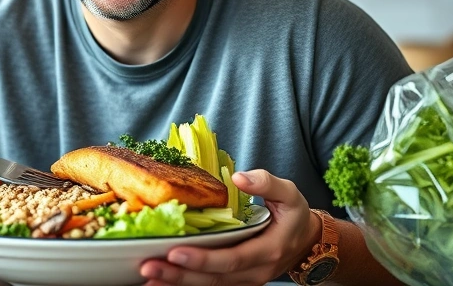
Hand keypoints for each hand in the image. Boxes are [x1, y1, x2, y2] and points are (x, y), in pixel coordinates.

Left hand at [140, 169, 319, 285]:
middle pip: (213, 279)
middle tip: (148, 265)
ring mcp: (243, 280)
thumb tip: (239, 177)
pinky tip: (160, 280)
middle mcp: (253, 272)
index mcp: (266, 251)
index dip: (203, 258)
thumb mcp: (289, 194)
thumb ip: (266, 183)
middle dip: (179, 274)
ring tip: (147, 275)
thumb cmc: (294, 216)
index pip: (231, 259)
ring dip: (175, 283)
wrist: (306, 243)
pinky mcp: (234, 282)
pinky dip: (182, 284)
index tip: (176, 251)